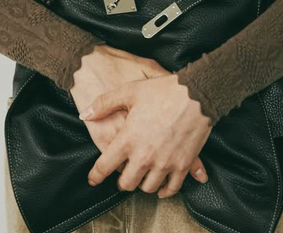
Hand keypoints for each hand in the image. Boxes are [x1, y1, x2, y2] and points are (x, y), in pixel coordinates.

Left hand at [80, 73, 211, 197]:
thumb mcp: (130, 91)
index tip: (93, 179)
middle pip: (126, 183)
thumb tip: (85, 114)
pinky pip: (172, 188)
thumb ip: (104, 104)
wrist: (197, 95)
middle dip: (121, 181)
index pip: (104, 167)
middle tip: (121, 176)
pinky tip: (161, 188)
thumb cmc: (164, 91)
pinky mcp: (183, 165)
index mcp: (128, 140)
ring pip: (147, 188)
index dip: (95, 176)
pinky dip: (165, 191)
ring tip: (141, 178)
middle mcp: (144, 156)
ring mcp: (165, 163)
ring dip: (142, 184)